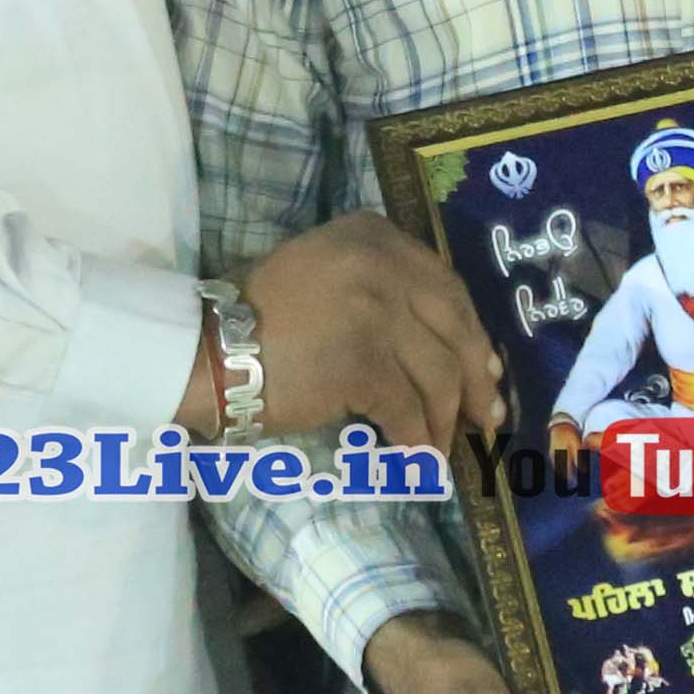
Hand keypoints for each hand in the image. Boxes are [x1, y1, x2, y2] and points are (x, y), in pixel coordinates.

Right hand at [226, 210, 501, 456]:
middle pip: (455, 327)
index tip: (487, 367)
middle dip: (476, 379)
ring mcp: (375, 311)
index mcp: (373, 235)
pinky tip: (417, 457)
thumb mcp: (326, 272)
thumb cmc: (259, 318)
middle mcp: (381, 263)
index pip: (446, 286)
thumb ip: (382, 287)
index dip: (472, 334)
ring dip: (445, 418)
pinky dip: (417, 439)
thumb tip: (445, 342)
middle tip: (486, 417)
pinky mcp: (363, 362)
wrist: (206, 350)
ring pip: (438, 374)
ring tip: (442, 446)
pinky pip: (407, 409)